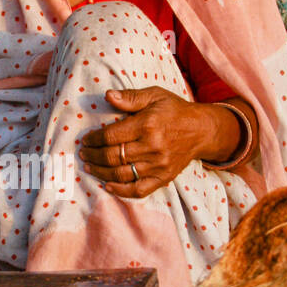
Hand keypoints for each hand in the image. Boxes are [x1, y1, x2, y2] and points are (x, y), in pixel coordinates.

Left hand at [78, 87, 240, 197]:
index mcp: (147, 125)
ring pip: (122, 174)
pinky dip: (121, 191)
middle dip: (93, 157)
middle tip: (84, 155)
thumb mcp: (155, 95)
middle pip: (113, 157)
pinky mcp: (164, 178)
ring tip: (90, 168)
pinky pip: (139, 190)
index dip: (93, 140)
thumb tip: (107, 96)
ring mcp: (158, 165)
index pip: (111, 136)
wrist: (202, 130)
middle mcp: (152, 147)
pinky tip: (108, 186)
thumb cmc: (174, 110)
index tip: (85, 140)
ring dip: (101, 173)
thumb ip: (131, 97)